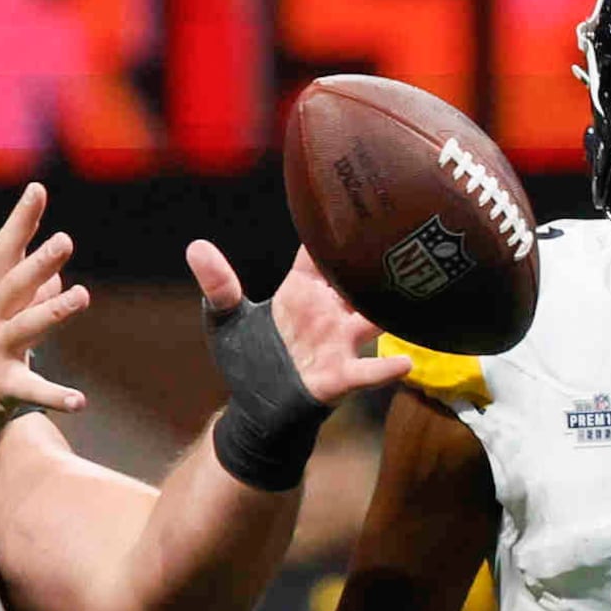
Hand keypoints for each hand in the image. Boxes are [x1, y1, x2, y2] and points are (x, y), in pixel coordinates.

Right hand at [0, 183, 91, 434]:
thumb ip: (28, 296)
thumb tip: (59, 277)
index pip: (5, 251)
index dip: (21, 221)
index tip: (37, 190)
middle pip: (15, 284)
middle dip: (39, 262)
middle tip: (64, 240)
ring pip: (26, 328)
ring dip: (53, 310)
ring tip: (82, 295)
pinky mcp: (3, 387)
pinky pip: (32, 390)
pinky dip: (56, 396)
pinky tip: (79, 401)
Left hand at [187, 242, 407, 405]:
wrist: (258, 409)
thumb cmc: (247, 360)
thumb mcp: (225, 319)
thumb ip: (218, 285)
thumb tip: (195, 246)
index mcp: (301, 290)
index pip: (321, 251)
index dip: (335, 229)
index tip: (354, 201)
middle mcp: (328, 311)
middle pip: (358, 279)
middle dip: (376, 262)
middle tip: (400, 236)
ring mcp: (338, 342)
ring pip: (374, 319)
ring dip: (390, 309)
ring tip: (415, 293)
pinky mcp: (340, 376)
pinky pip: (368, 372)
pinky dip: (386, 369)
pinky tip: (404, 362)